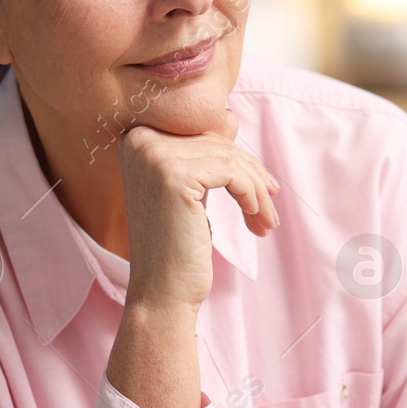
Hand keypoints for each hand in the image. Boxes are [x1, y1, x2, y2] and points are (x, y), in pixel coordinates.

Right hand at [115, 107, 279, 313]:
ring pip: (230, 157)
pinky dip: (252, 194)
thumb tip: (229, 115)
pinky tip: (255, 219)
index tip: (263, 185)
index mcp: (136, 138)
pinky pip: (232, 172)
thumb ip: (203, 151)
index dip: (237, 157)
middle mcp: (139, 140)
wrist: (161, 292)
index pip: (202, 131)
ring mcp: (154, 156)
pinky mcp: (174, 175)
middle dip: (252, 176)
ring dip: (258, 190)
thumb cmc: (175, 245)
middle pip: (218, 142)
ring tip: (266, 220)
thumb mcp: (189, 189)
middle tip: (270, 210)